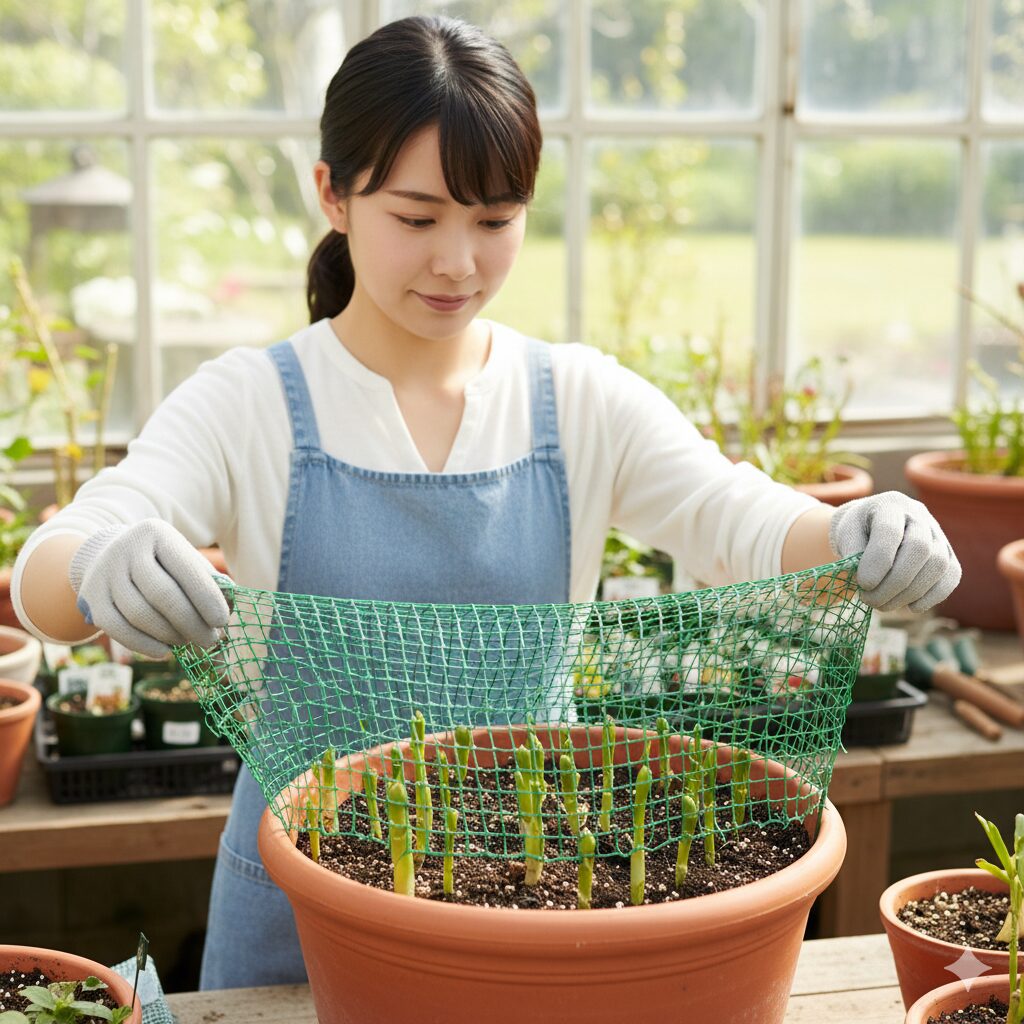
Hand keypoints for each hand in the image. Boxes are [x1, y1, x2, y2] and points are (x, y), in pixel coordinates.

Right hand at [69, 519, 229, 657]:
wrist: (110, 554)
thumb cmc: (164, 564)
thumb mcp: (186, 562)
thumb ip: (211, 584)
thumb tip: (233, 615)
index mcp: (158, 534)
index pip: (187, 570)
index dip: (207, 599)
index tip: (222, 622)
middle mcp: (127, 548)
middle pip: (162, 594)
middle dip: (191, 623)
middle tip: (210, 640)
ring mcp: (105, 573)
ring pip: (139, 613)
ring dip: (169, 634)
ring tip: (187, 641)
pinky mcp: (91, 597)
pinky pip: (117, 628)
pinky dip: (143, 644)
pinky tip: (164, 651)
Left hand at [829, 491, 960, 611]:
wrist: (873, 526)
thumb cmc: (857, 531)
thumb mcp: (846, 534)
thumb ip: (852, 551)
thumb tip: (866, 580)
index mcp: (890, 504)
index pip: (890, 531)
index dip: (878, 561)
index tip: (863, 584)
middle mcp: (919, 514)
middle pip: (919, 549)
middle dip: (894, 582)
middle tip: (870, 601)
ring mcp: (937, 533)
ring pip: (937, 564)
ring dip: (911, 593)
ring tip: (884, 605)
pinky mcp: (948, 552)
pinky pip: (952, 575)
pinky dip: (934, 595)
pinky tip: (912, 607)